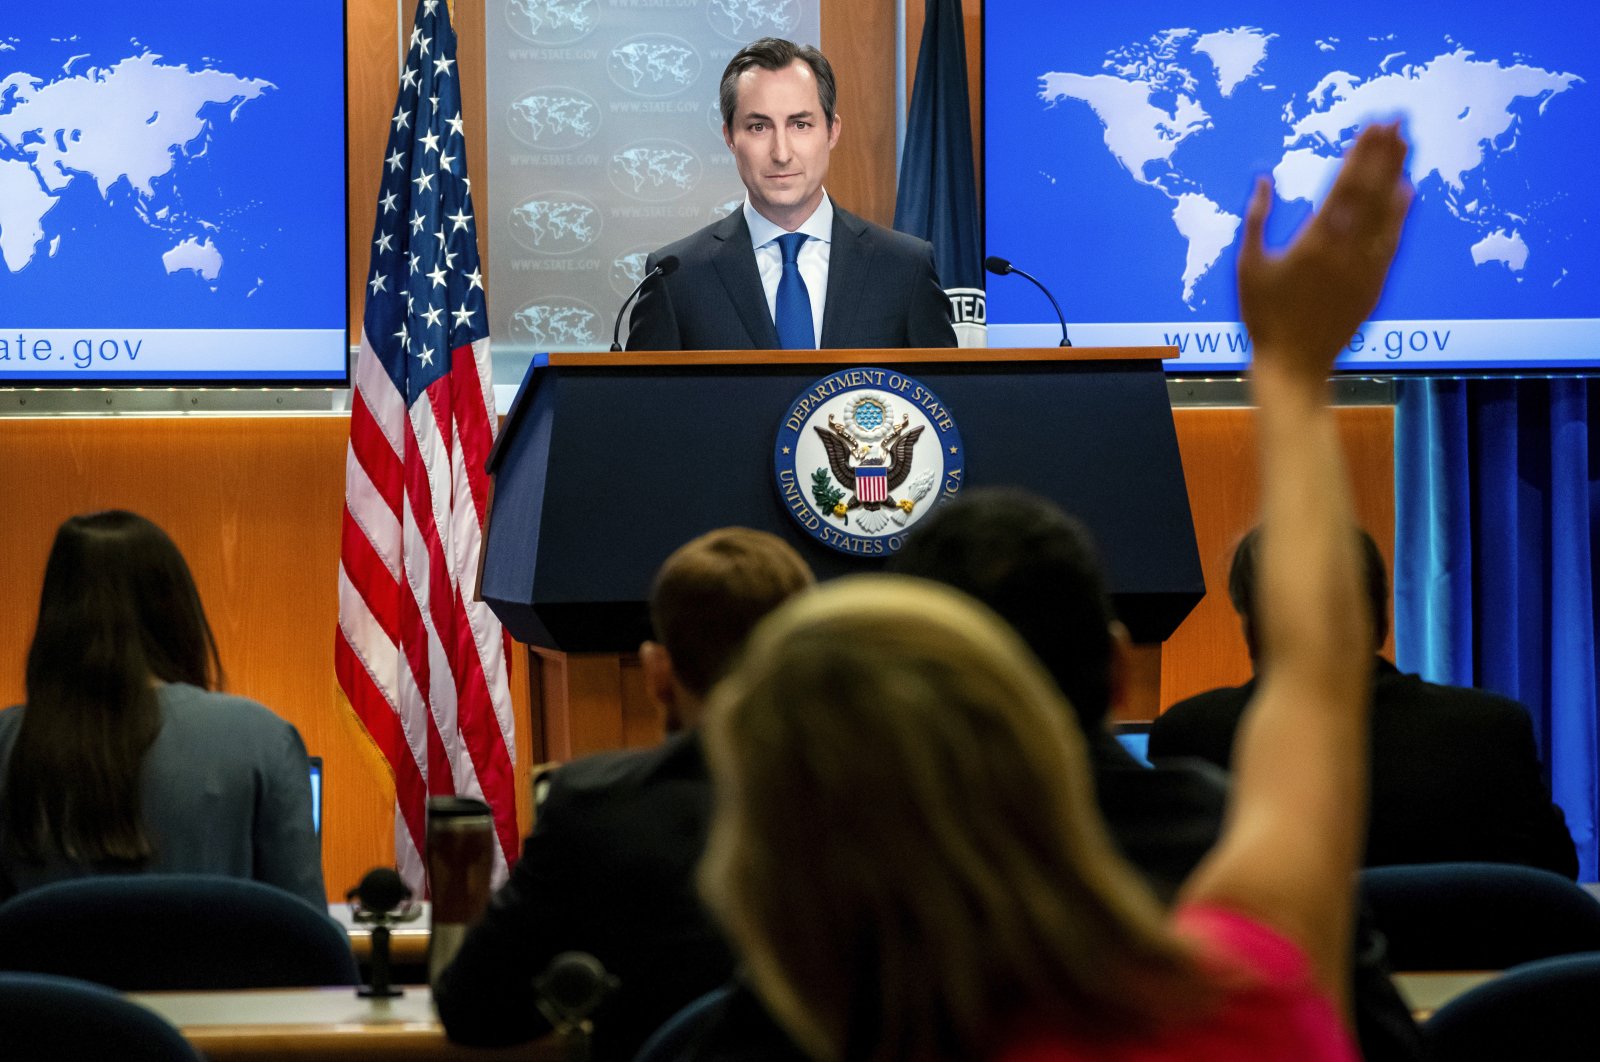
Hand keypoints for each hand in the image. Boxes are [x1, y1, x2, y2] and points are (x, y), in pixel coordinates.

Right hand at [1238, 123, 1412, 379]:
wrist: (1294, 364)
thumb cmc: (1263, 316)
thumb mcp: (1248, 265)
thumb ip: (1256, 219)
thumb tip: (1265, 178)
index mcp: (1314, 241)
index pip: (1344, 185)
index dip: (1361, 153)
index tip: (1372, 125)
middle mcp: (1346, 248)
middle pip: (1372, 190)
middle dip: (1384, 152)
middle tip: (1397, 120)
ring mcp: (1365, 265)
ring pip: (1387, 210)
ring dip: (1397, 173)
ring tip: (1406, 144)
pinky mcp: (1375, 282)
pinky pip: (1393, 239)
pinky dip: (1401, 212)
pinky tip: (1406, 190)